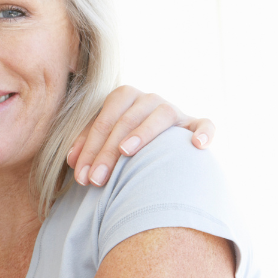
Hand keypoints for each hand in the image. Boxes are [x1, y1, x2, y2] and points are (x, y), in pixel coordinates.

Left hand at [67, 86, 213, 185]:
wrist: (158, 144)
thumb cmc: (123, 142)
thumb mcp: (103, 140)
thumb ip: (87, 146)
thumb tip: (73, 161)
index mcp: (124, 97)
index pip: (103, 119)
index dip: (89, 147)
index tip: (81, 177)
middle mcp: (149, 99)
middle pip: (126, 120)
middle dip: (107, 151)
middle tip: (96, 180)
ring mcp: (174, 110)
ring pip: (161, 115)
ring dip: (142, 132)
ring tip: (126, 152)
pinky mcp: (195, 124)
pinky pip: (204, 124)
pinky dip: (204, 131)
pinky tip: (196, 145)